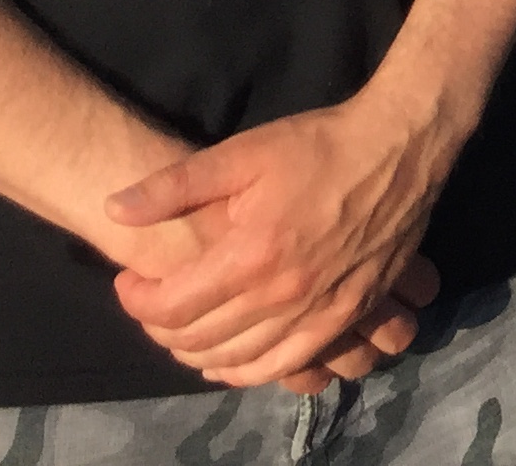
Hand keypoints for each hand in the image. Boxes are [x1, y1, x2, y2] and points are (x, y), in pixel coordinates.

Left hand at [105, 83, 459, 386]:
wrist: (402, 145)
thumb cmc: (320, 145)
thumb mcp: (243, 152)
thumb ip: (175, 186)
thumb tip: (114, 208)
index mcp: (251, 255)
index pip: (170, 307)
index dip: (137, 300)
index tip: (131, 282)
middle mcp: (282, 295)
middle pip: (199, 340)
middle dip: (161, 329)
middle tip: (153, 305)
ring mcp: (319, 311)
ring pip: (240, 361)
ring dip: (200, 355)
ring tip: (185, 332)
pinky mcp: (349, 315)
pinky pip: (288, 365)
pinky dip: (250, 371)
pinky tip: (234, 360)